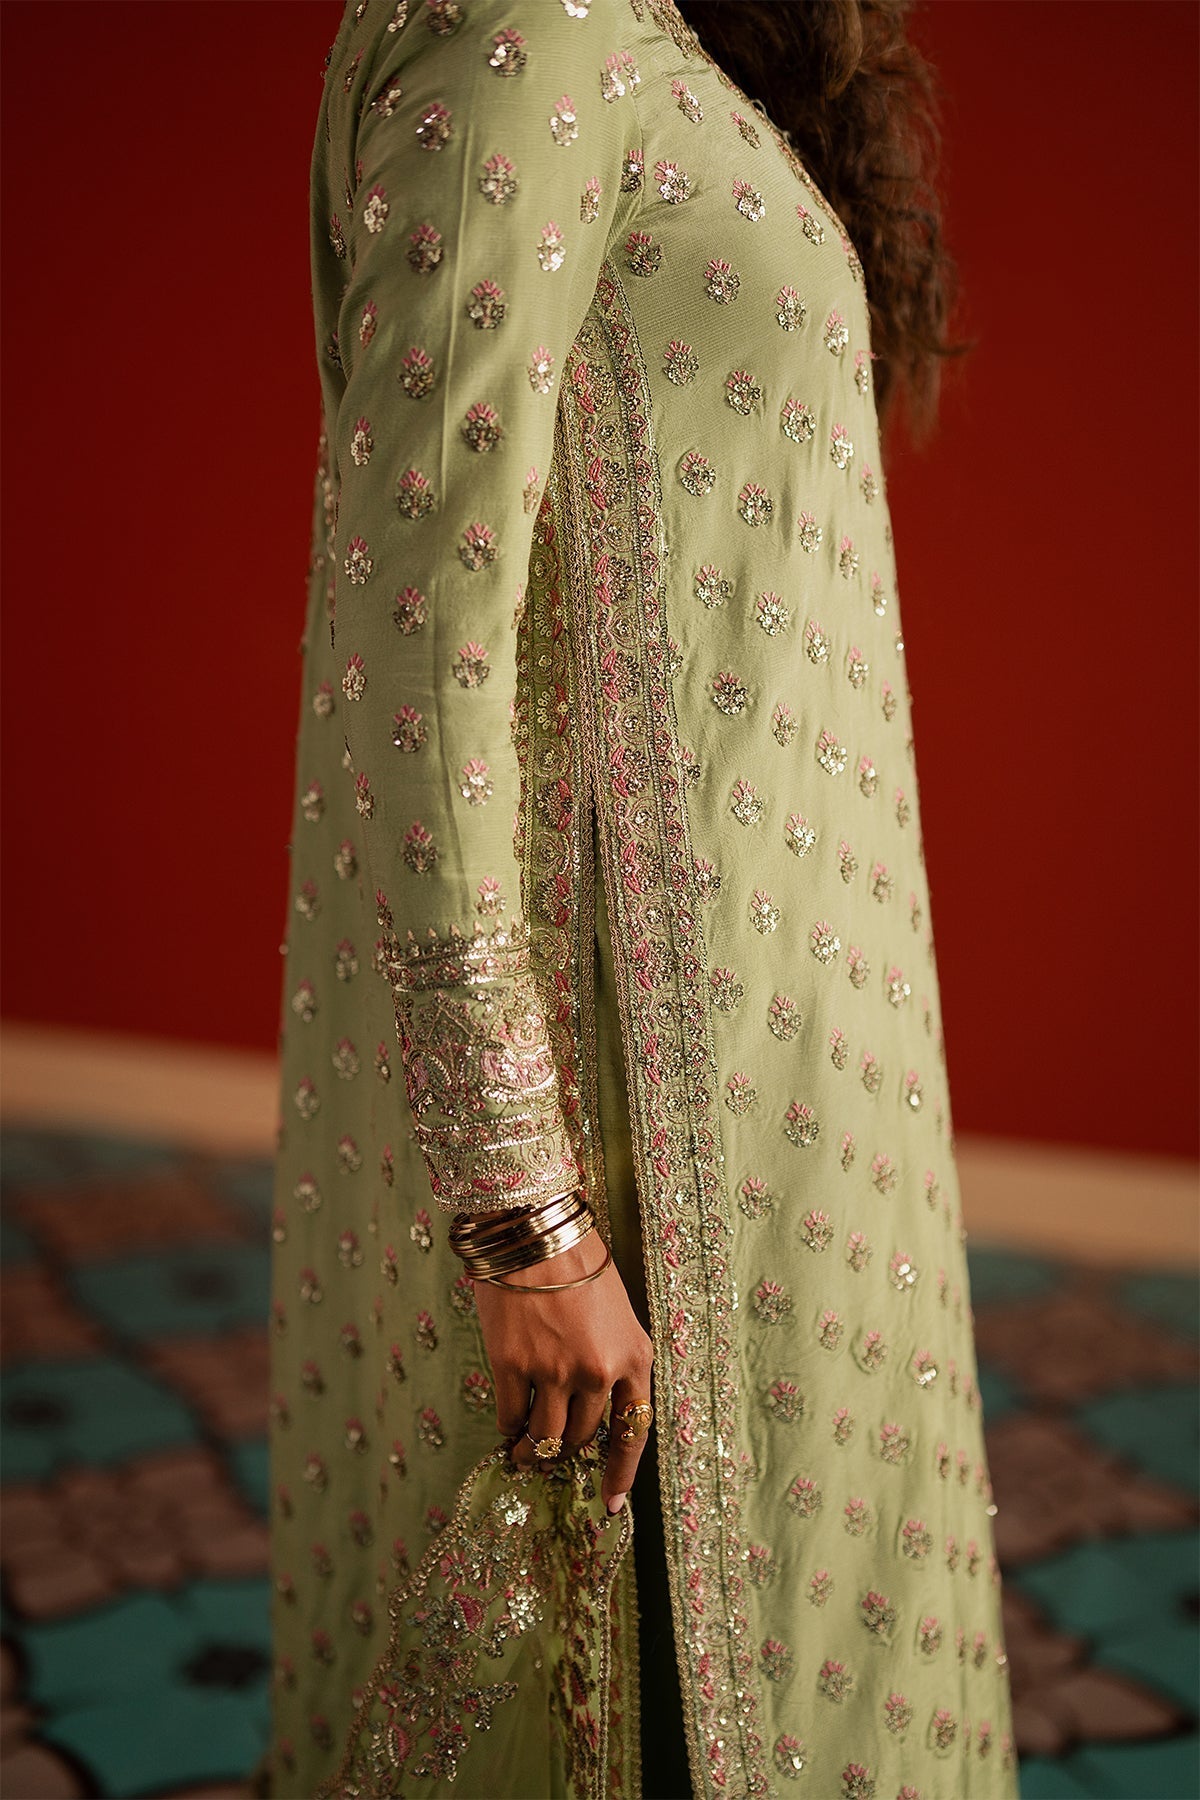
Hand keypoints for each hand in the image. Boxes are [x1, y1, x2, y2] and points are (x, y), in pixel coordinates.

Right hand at [471, 1219, 654, 1513]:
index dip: (620, 1473)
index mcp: (635, 1357)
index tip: (609, 1505)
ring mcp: (555, 1371)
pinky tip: (508, 1422)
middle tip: (552, 1454)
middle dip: (568, 1451)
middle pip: (584, 1438)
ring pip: (546, 1437)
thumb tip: (590, 1415)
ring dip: (534, 1450)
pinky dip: (508, 1426)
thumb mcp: (616, 1314)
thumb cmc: (577, 1265)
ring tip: (525, 1452)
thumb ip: (611, 1363)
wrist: (535, 1228)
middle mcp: (599, 1371)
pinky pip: (510, 1417)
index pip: (634, 1432)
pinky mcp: (513, 1365)